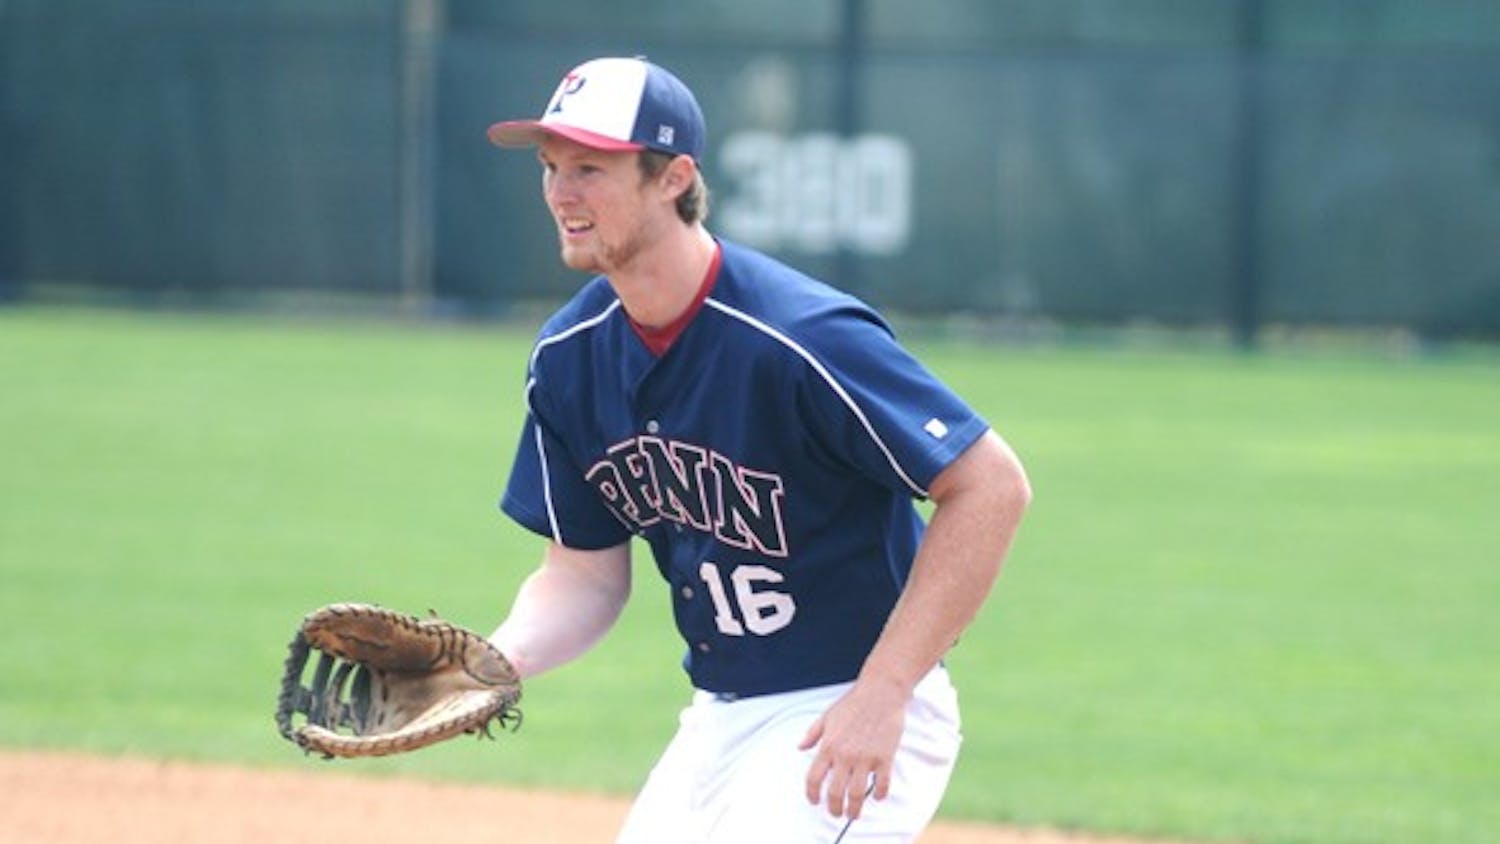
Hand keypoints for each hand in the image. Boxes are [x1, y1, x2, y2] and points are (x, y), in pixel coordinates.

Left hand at [799, 677, 907, 819]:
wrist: (880, 692)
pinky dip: (880, 794)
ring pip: (857, 794)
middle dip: (834, 809)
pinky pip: (882, 784)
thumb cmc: (853, 702)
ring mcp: (865, 758)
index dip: (812, 794)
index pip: (813, 779)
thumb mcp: (826, 716)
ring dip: (854, 809)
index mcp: (828, 746)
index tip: (815, 801)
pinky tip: (878, 797)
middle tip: (836, 814)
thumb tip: (799, 747)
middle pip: (835, 793)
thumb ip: (812, 734)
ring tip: (853, 814)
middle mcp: (845, 755)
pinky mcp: (884, 757)